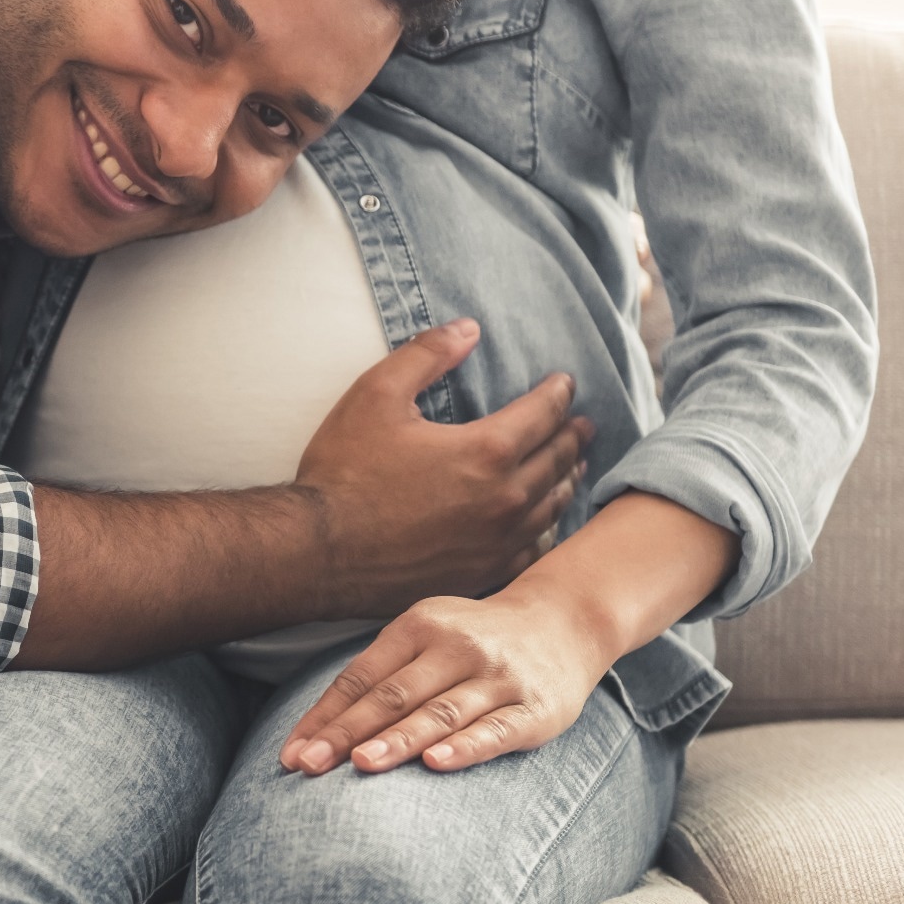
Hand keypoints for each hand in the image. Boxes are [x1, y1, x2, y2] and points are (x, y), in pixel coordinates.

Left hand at [277, 587, 610, 775]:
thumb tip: (319, 726)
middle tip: (308, 765)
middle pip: (392, 695)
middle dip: (346, 732)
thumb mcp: (426, 637)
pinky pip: (496, 731)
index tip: (291, 754)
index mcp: (418, 627)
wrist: (562, 622)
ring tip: (362, 764)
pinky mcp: (536, 708)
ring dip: (399, 740)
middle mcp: (455, 647)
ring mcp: (497, 677)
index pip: (361, 678)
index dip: (324, 716)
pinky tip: (436, 763)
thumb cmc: (473, 641)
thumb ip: (382, 673)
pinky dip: (465, 747)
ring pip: (440, 712)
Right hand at [296, 319, 591, 620]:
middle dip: (573, 436)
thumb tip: (468, 329)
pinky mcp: (482, 574)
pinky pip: (532, 549)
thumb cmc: (344, 470)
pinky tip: (541, 522)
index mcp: (486, 450)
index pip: (543, 413)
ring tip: (572, 467)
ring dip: (567, 480)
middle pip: (558, 460)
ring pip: (552, 506)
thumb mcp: (375, 394)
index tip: (565, 383)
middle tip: (584, 424)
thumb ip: (426, 354)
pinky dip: (545, 528)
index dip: (557, 393)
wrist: (319, 552)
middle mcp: (505, 498)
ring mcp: (497, 542)